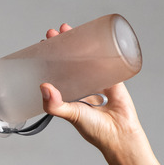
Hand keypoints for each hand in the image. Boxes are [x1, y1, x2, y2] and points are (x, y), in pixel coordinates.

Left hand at [41, 24, 146, 155]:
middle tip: (54, 32)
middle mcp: (81, 86)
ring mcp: (97, 81)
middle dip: (62, 45)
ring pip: (86, 57)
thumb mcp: (71, 114)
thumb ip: (55, 105)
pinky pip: (107, 60)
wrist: (121, 135)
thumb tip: (43, 86)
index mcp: (68, 94)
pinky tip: (95, 36)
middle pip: (69, 60)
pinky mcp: (114, 78)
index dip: (48, 58)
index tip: (42, 44)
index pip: (55, 71)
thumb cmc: (95, 130)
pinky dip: (101, 48)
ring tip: (68, 29)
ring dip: (79, 42)